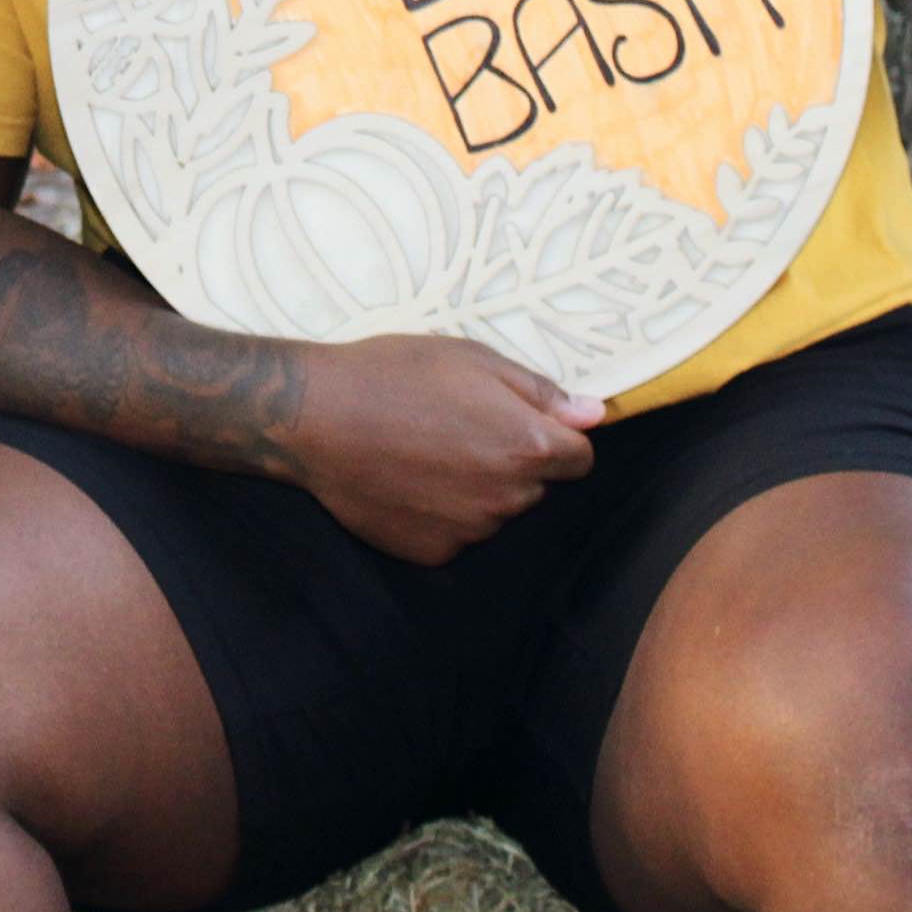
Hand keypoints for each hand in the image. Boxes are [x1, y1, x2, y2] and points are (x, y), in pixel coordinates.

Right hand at [278, 332, 602, 563]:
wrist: (316, 417)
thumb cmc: (395, 374)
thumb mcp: (472, 359)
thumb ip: (540, 391)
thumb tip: (594, 415)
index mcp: (529, 446)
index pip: (580, 458)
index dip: (554, 437)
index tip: (515, 420)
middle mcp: (510, 498)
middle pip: (536, 486)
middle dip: (512, 462)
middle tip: (458, 427)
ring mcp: (472, 531)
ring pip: (495, 511)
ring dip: (477, 489)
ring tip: (425, 451)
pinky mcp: (435, 553)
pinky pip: (457, 533)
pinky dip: (441, 513)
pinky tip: (407, 481)